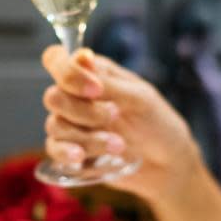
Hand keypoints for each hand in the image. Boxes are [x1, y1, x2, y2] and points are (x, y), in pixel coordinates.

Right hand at [41, 45, 199, 201]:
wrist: (166, 163)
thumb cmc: (156, 122)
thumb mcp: (139, 98)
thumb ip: (107, 82)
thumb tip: (81, 57)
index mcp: (90, 73)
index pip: (56, 59)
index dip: (66, 72)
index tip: (94, 90)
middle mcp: (75, 96)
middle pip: (53, 97)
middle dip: (84, 111)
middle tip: (115, 115)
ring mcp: (70, 124)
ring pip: (55, 126)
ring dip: (87, 137)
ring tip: (119, 145)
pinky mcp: (70, 151)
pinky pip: (54, 150)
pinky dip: (68, 153)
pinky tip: (83, 157)